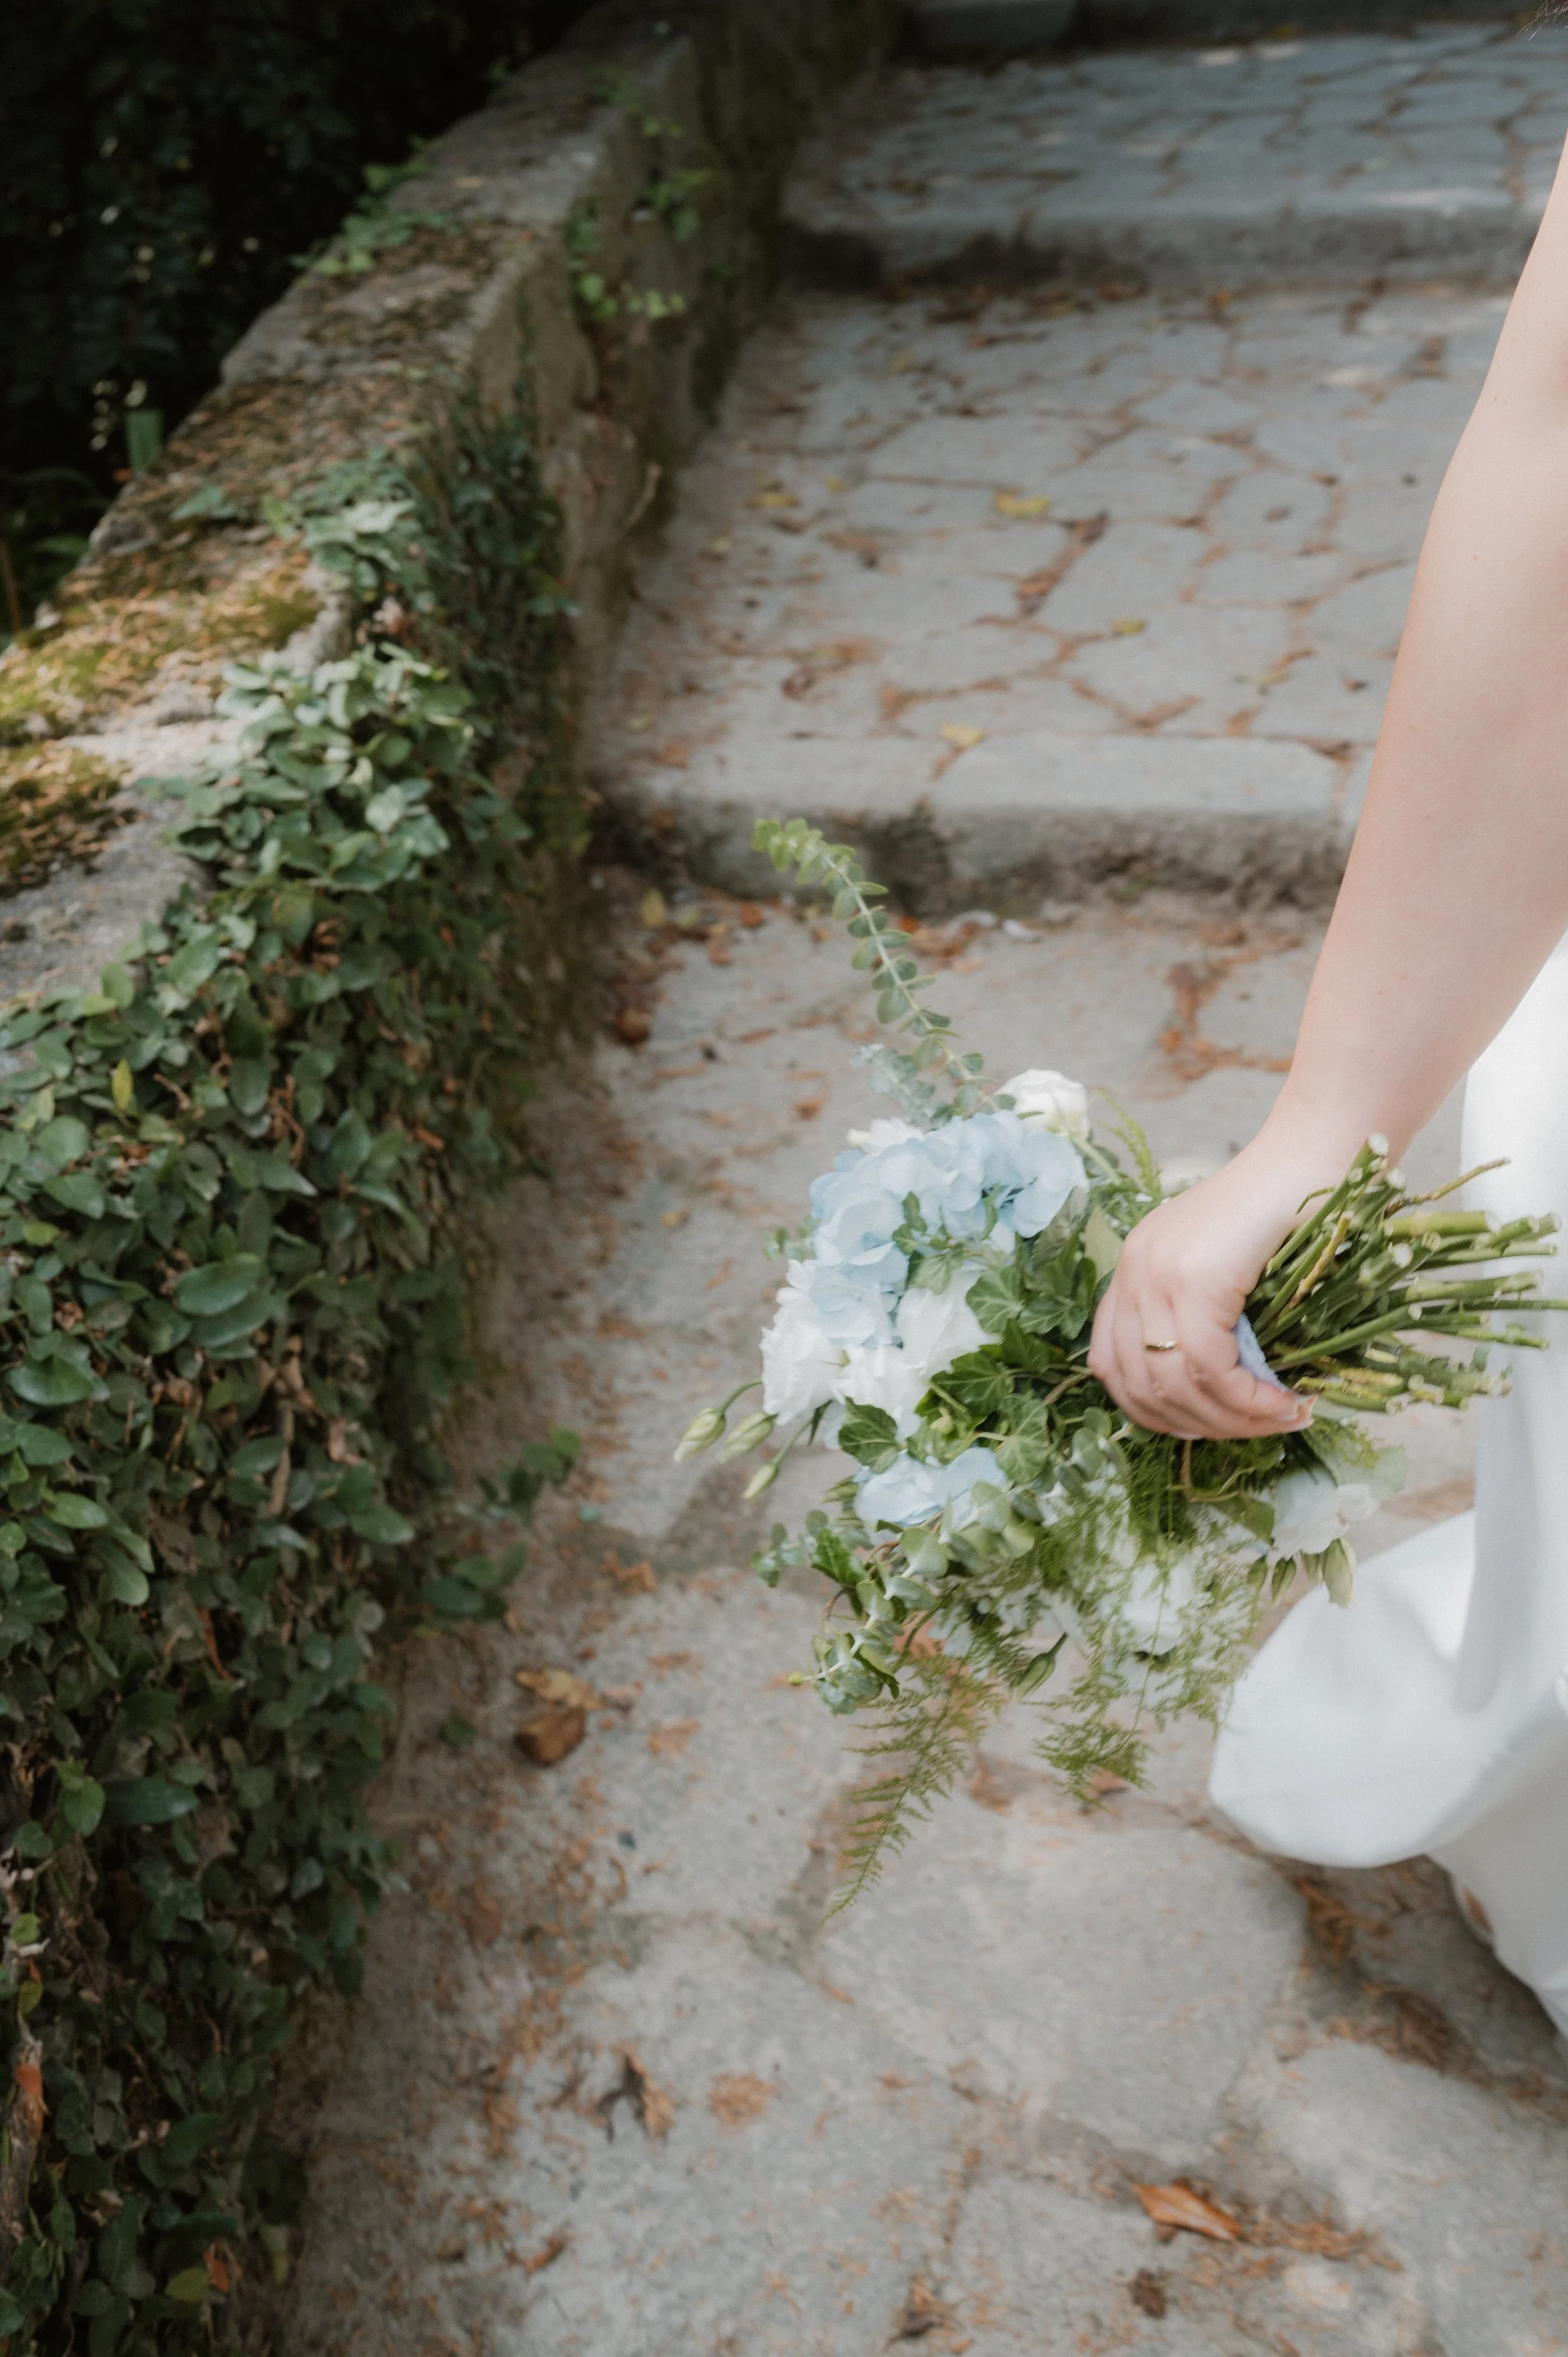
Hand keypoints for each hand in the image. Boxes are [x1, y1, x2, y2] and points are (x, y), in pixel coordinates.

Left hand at [1089, 1133, 1337, 1439]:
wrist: (1319, 1151)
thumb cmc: (1293, 1210)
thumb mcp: (1232, 1270)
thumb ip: (1210, 1320)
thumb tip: (1219, 1400)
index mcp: (1133, 1268)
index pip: (1111, 1365)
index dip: (1158, 1411)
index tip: (1212, 1426)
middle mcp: (1132, 1269)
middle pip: (1138, 1384)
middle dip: (1201, 1425)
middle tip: (1259, 1429)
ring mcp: (1157, 1271)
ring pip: (1173, 1383)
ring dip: (1230, 1419)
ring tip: (1282, 1419)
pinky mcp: (1194, 1277)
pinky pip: (1208, 1365)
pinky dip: (1247, 1398)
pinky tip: (1286, 1403)